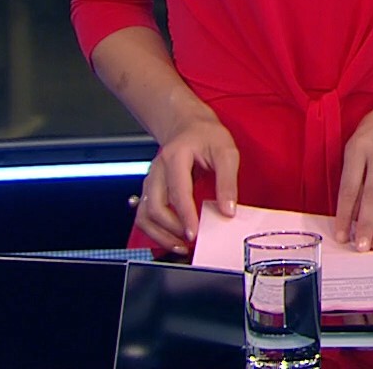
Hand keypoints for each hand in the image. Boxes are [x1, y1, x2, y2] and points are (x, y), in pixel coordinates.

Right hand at [135, 111, 239, 253]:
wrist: (188, 126)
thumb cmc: (206, 136)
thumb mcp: (226, 151)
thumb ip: (227, 181)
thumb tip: (228, 210)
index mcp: (175, 157)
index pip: (177, 191)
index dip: (185, 215)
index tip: (194, 233)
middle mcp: (157, 170)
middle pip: (154, 207)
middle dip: (171, 229)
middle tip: (192, 240)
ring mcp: (151, 181)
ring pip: (144, 215)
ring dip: (160, 234)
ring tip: (181, 245)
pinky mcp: (151, 191)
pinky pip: (145, 216)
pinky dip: (155, 231)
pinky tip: (172, 238)